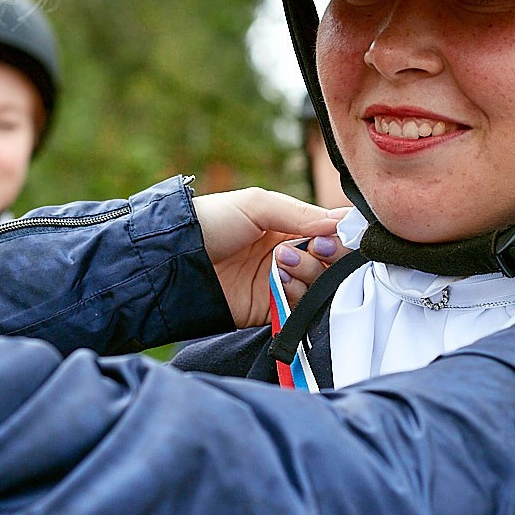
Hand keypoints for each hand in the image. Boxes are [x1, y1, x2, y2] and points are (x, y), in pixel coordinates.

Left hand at [195, 188, 345, 327]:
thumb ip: (300, 213)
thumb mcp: (256, 204)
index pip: (329, 232)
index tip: (336, 236)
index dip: (338, 236)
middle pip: (331, 261)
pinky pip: (301, 309)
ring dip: (310, 274)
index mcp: (287, 226)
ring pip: (320, 285)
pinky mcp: (271, 310)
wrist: (173, 261)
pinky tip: (282, 284)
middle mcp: (288, 255)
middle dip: (327, 255)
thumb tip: (341, 222)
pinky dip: (299, 297)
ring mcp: (280, 284)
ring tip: (282, 265)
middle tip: (313, 249)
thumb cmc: (211, 222)